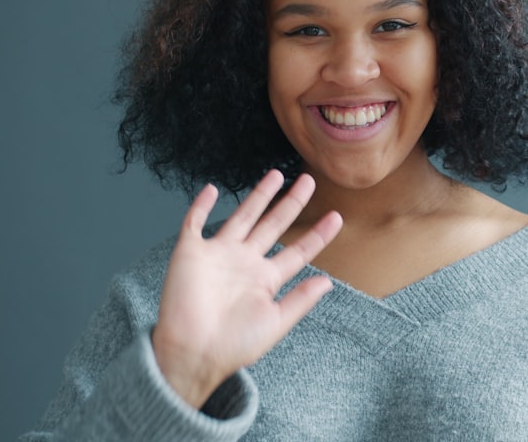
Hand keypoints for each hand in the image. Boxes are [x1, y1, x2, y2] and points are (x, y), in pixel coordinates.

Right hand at [151, 170, 340, 408]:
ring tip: (276, 175)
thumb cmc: (234, 345)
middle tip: (309, 180)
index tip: (336, 217)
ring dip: (258, 195)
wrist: (193, 352)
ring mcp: (218, 254)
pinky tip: (212, 189)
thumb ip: (301, 300)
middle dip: (291, 203)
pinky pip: (195, 222)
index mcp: (265, 279)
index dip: (317, 234)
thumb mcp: (276, 323)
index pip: (297, 251)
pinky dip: (200, 205)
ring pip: (243, 216)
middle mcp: (244, 262)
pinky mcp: (190, 252)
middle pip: (273, 225)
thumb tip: (328, 281)